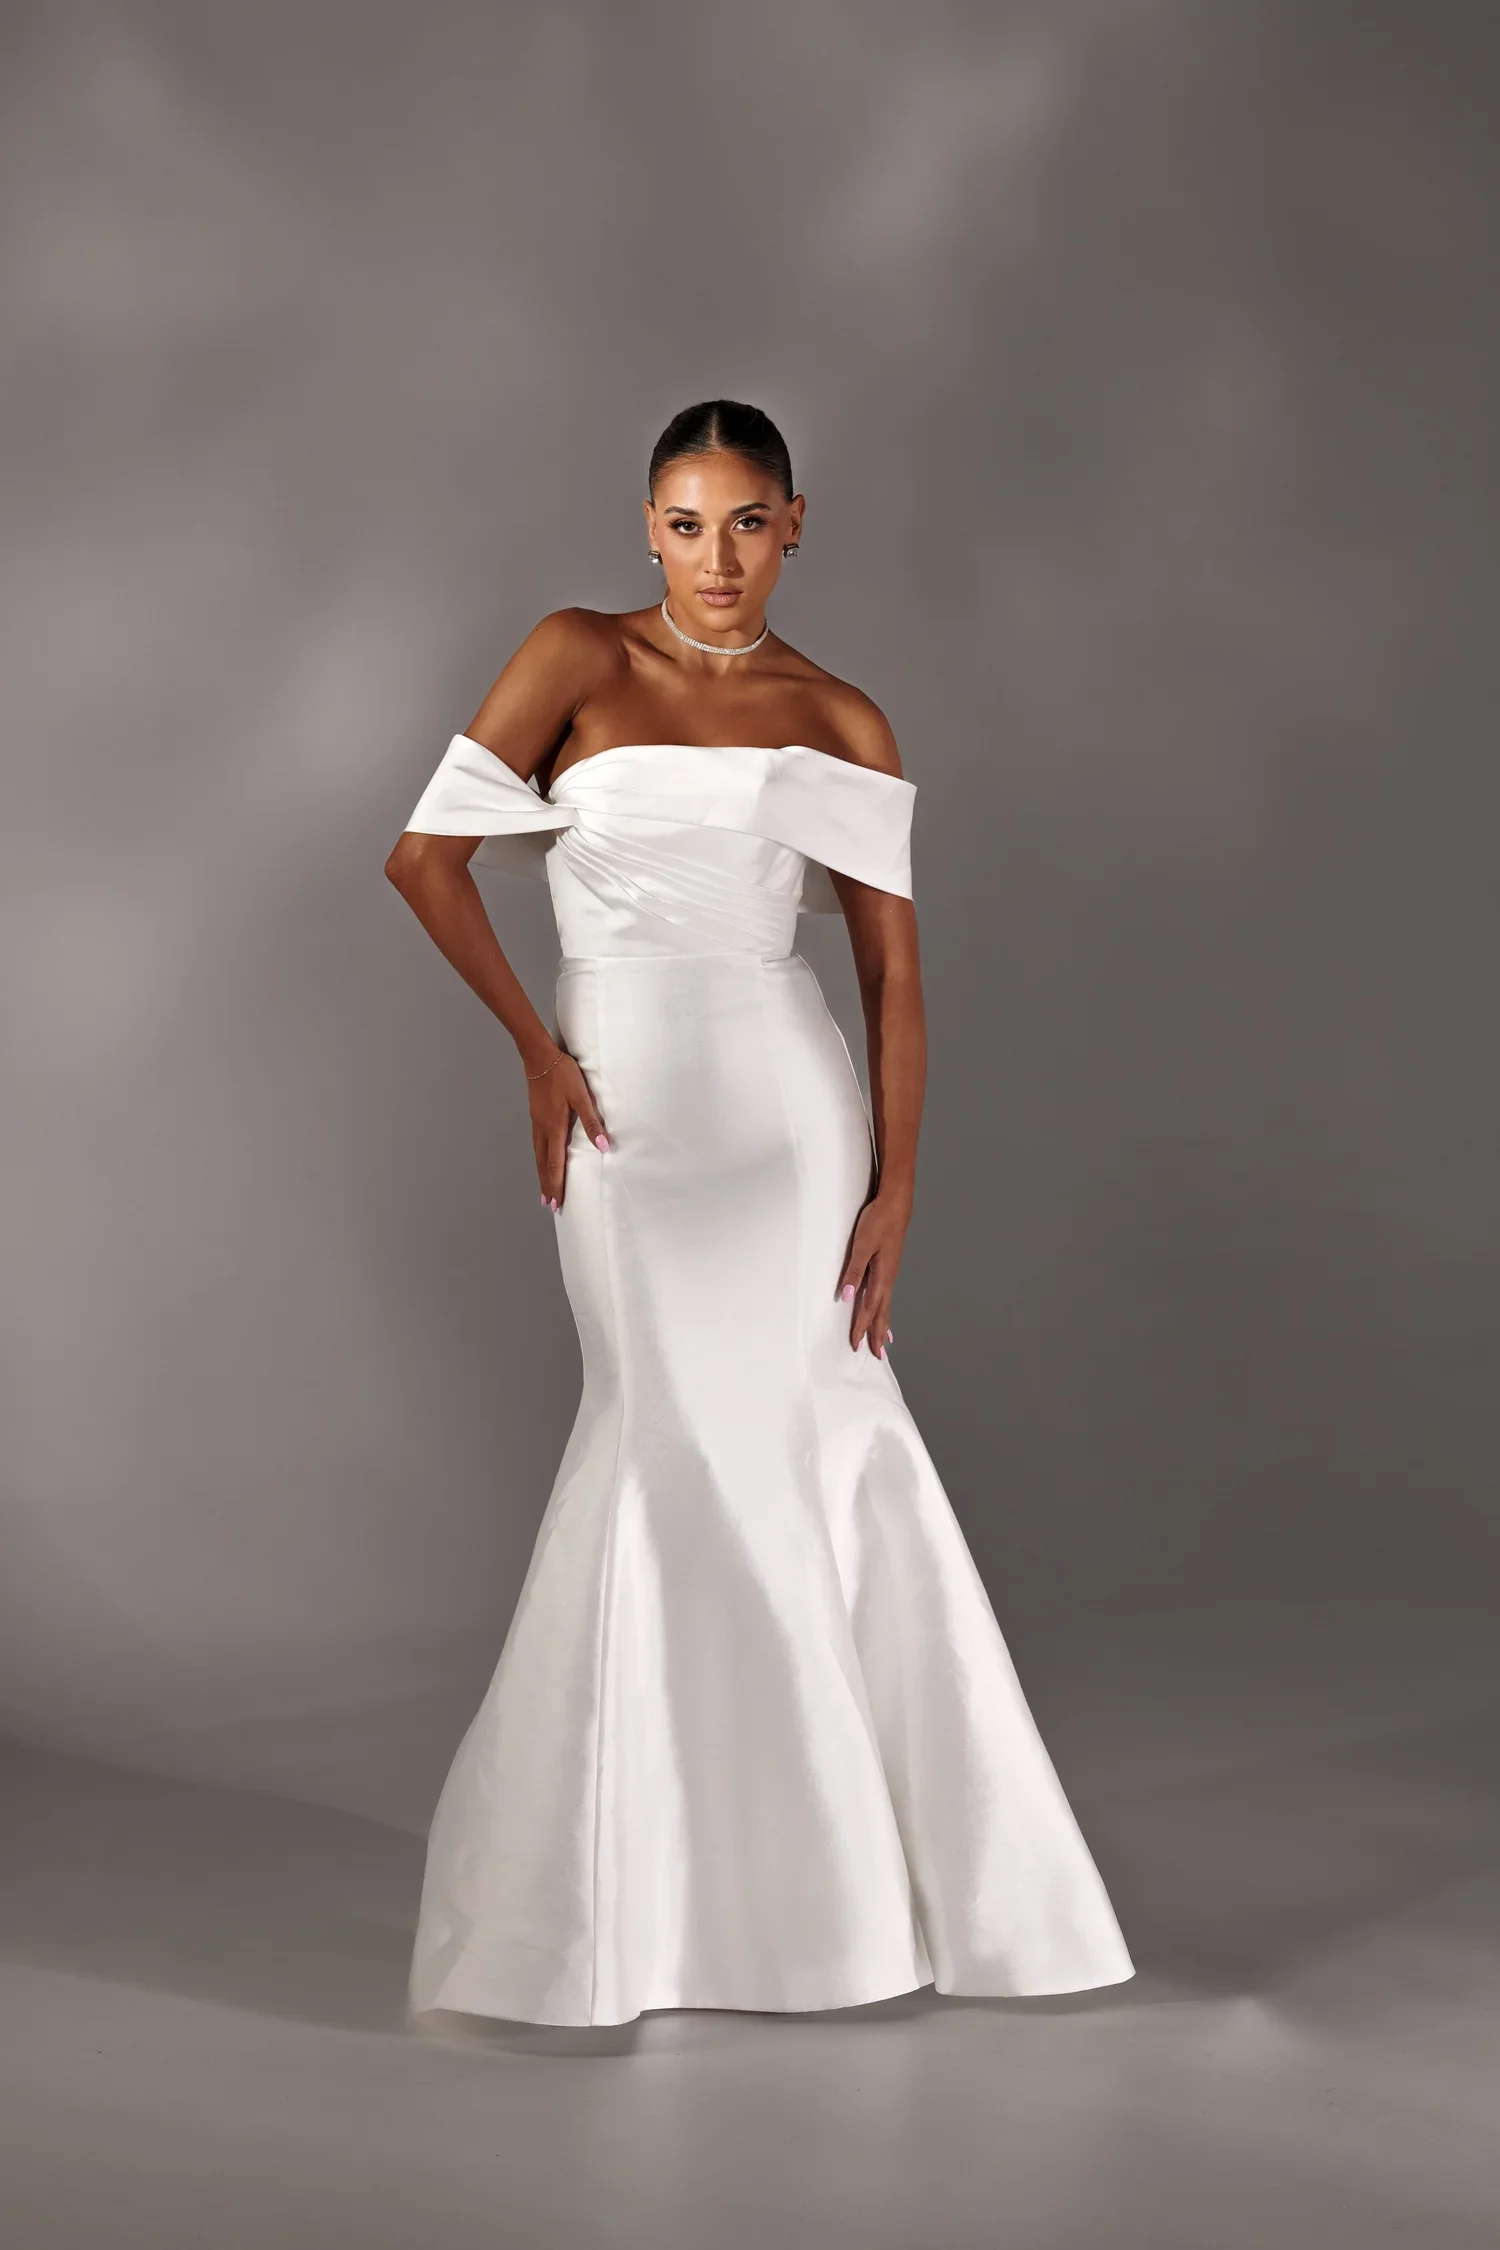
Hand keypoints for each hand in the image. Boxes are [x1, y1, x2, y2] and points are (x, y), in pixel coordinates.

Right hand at [527, 1047, 607, 1210]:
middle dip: (547, 1185)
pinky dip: (539, 1158)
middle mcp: (543, 1129)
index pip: (555, 1163)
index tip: (555, 1202)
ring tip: (544, 1188)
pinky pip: (537, 1143)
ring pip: (538, 1154)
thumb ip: (592, 1122)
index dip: (556, 1184)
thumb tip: (603, 1146)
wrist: (539, 1056)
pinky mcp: (536, 1115)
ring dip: (542, 1173)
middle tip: (548, 1204)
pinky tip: (541, 1158)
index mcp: (554, 1128)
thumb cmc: (562, 1074)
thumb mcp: (581, 1096)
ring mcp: (537, 1122)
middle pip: (543, 1163)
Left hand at [836, 1189, 909, 1357]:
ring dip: (883, 1324)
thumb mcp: (862, 1245)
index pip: (870, 1309)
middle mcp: (888, 1278)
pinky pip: (887, 1295)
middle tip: (877, 1355)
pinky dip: (886, 1308)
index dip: (862, 1328)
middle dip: (878, 1334)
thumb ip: (854, 1271)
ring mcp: (890, 1272)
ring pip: (886, 1305)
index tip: (857, 1345)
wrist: (896, 1203)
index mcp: (882, 1276)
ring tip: (884, 1341)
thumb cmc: (879, 1221)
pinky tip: (885, 1309)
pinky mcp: (889, 1265)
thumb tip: (849, 1296)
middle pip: (882, 1313)